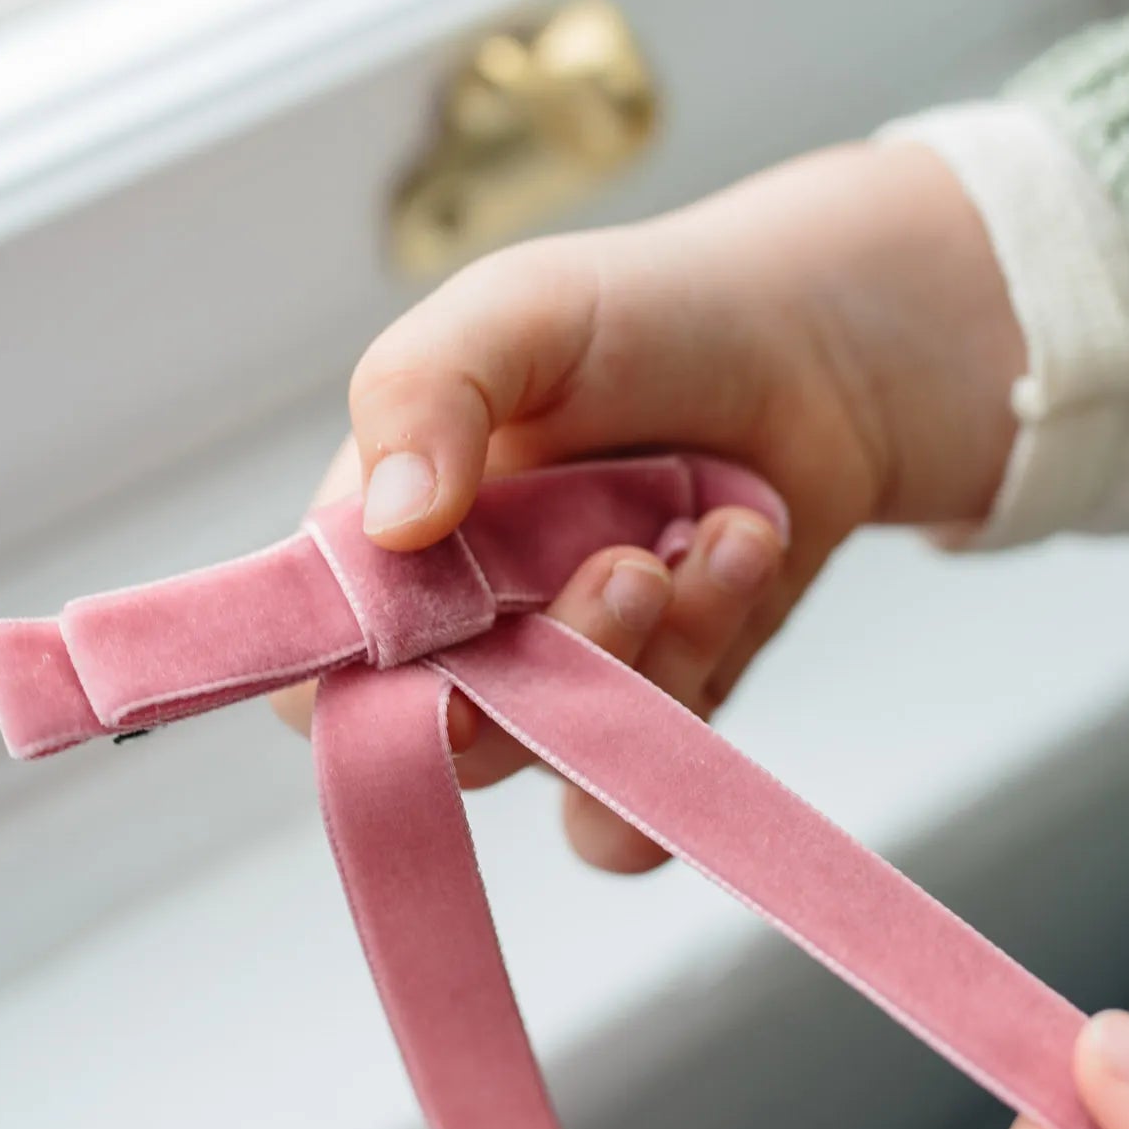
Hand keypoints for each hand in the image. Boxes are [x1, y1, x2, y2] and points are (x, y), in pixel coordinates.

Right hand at [279, 139, 1021, 869]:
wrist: (814, 350)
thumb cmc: (646, 318)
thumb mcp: (519, 311)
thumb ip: (425, 388)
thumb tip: (389, 523)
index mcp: (387, 547)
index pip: (314, 674)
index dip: (369, 680)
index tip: (460, 628)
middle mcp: (464, 632)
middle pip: (453, 737)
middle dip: (554, 662)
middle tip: (632, 564)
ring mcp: (564, 684)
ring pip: (566, 764)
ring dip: (654, 657)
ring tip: (722, 532)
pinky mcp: (656, 720)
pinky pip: (639, 817)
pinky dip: (693, 736)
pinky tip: (739, 576)